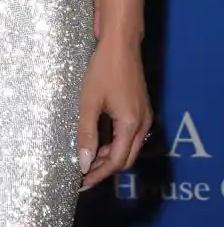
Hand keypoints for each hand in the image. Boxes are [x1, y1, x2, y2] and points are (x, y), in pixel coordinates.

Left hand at [77, 38, 151, 190]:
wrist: (120, 43)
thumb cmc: (103, 69)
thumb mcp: (89, 102)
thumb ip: (87, 134)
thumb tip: (85, 163)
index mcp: (131, 125)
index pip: (117, 162)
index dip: (99, 174)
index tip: (82, 183)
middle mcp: (143, 124)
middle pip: (126, 159)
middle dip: (105, 169)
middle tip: (84, 175)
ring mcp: (144, 116)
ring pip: (129, 148)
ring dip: (110, 156)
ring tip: (88, 160)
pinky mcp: (141, 109)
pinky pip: (131, 136)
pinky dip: (116, 143)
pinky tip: (100, 142)